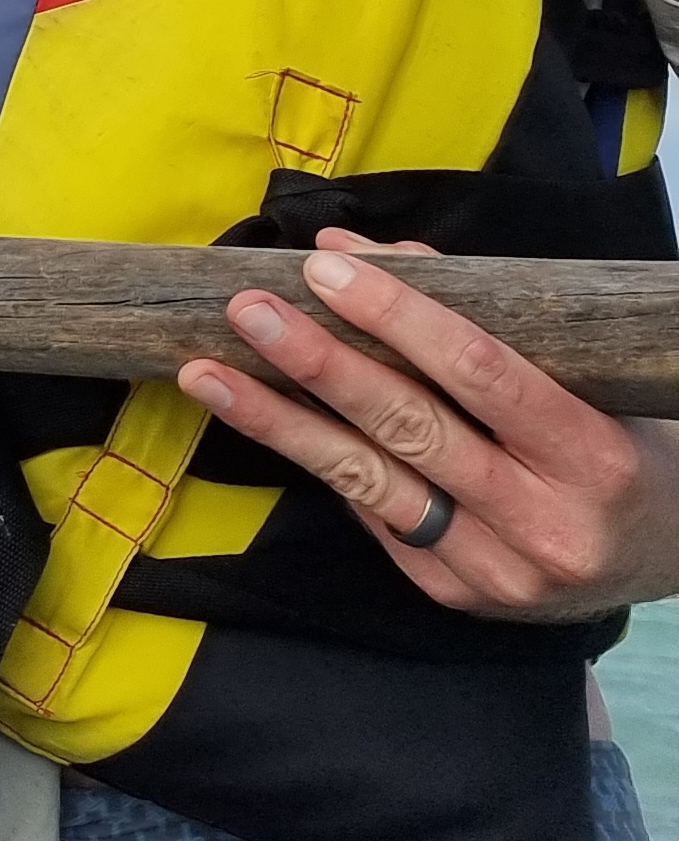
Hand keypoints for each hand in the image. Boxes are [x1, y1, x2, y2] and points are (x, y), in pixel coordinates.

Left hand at [177, 230, 678, 619]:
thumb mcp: (582, 374)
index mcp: (596, 458)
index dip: (398, 318)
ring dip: (278, 420)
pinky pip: (372, 515)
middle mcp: (548, 525)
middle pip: (412, 429)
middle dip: (320, 363)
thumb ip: (478, 310)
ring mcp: (498, 571)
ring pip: (369, 482)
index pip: (483, 374)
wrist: (666, 555)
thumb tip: (350, 248)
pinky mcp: (454, 592)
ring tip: (207, 371)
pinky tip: (261, 419)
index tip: (325, 269)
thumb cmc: (620, 441)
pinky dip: (317, 461)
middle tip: (249, 310)